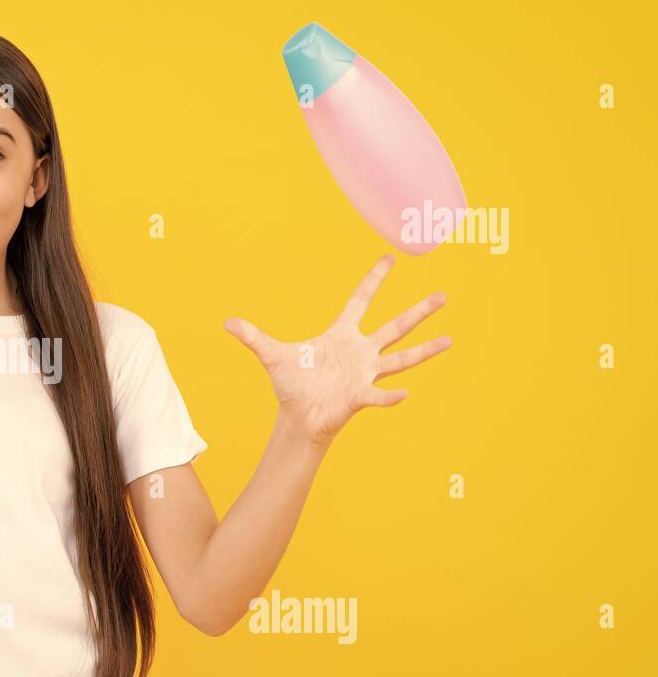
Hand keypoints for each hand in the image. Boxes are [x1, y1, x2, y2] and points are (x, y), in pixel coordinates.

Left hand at [224, 253, 451, 448]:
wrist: (298, 418)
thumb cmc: (292, 387)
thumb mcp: (270, 356)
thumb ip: (252, 337)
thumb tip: (226, 321)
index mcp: (341, 335)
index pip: (360, 300)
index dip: (374, 280)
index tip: (390, 257)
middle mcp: (360, 352)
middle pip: (395, 326)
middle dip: (418, 311)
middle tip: (444, 295)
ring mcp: (365, 373)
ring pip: (401, 358)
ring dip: (425, 350)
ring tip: (449, 340)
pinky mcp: (360, 396)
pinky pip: (379, 394)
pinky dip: (390, 395)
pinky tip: (404, 393)